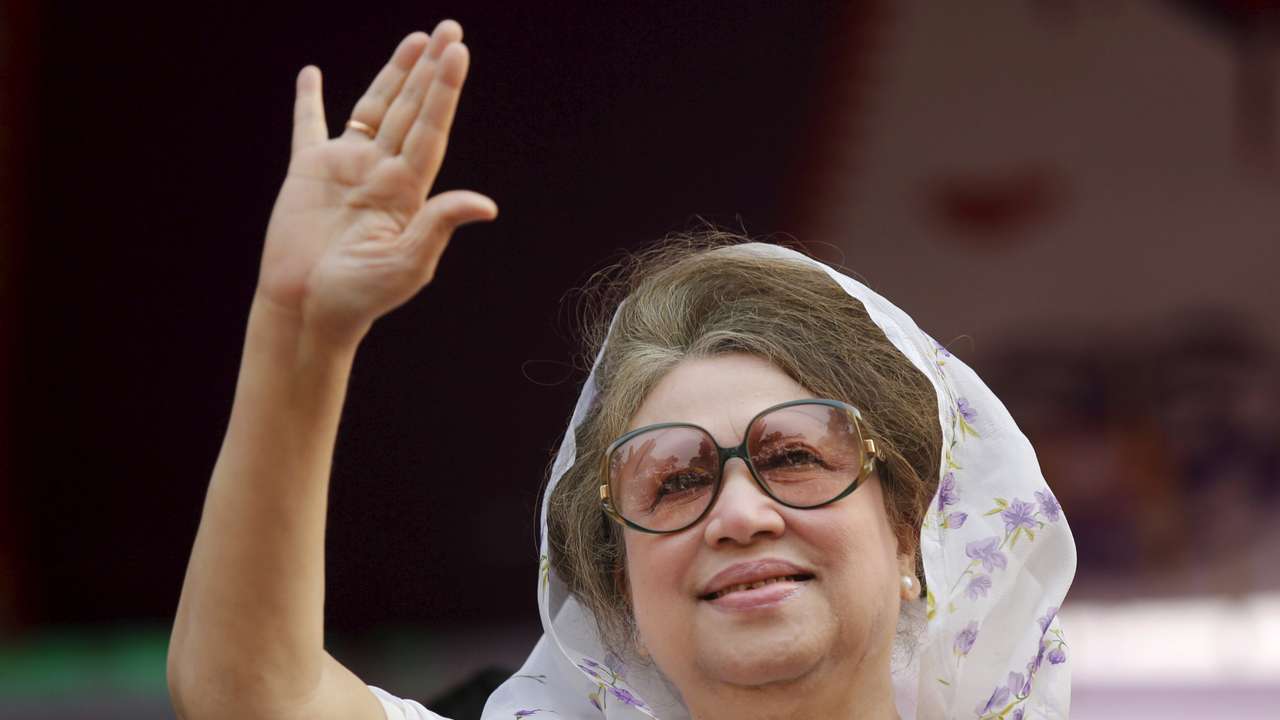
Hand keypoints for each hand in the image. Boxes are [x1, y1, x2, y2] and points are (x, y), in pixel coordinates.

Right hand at [256, 21, 496, 342]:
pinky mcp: (307, 173)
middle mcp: (381, 172)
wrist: (308, 311)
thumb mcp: (408, 264)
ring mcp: (346, 168)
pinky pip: (309, 127)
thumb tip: (485, 204)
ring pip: (374, 109)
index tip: (456, 53)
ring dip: (394, 74)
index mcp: (407, 191)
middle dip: (430, 70)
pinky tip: (313, 75)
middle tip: (450, 30)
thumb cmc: (360, 297)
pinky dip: (309, 100)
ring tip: (415, 40)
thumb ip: (438, 225)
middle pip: (411, 109)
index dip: (443, 91)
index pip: (431, 129)